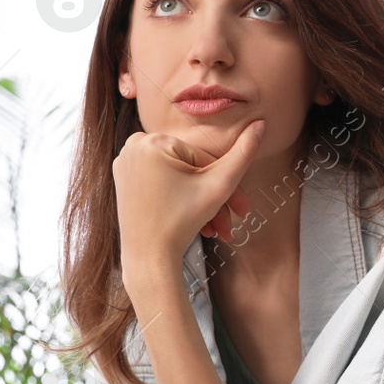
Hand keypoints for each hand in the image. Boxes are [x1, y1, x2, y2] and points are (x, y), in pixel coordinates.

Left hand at [113, 120, 264, 278]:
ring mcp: (125, 163)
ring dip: (200, 202)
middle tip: (231, 224)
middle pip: (190, 168)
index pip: (204, 159)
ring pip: (178, 177)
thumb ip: (243, 154)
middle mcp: (133, 145)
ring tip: (215, 230)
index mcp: (152, 140)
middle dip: (214, 198)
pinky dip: (178, 198)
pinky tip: (194, 222)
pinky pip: (161, 182)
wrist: (148, 259)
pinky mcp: (123, 179)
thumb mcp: (219, 186)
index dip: (229, 186)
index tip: (243, 211)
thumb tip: (260, 124)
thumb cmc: (180, 223)